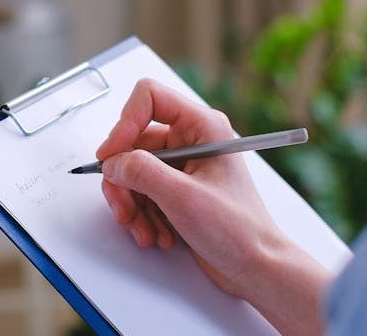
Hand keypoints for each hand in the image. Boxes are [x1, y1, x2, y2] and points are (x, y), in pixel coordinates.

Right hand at [97, 79, 330, 335]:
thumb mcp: (183, 197)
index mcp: (203, 126)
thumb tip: (113, 162)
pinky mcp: (176, 189)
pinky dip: (141, 215)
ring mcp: (183, 166)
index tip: (112, 156)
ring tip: (146, 231)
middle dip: (125, 181)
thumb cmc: (238, 230)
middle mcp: (192, 140)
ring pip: (133, 171)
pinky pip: (141, 192)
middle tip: (125, 209)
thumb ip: (142, 172)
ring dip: (132, 205)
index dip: (124, 123)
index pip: (149, 98)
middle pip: (133, 142)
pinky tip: (157, 234)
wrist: (255, 267)